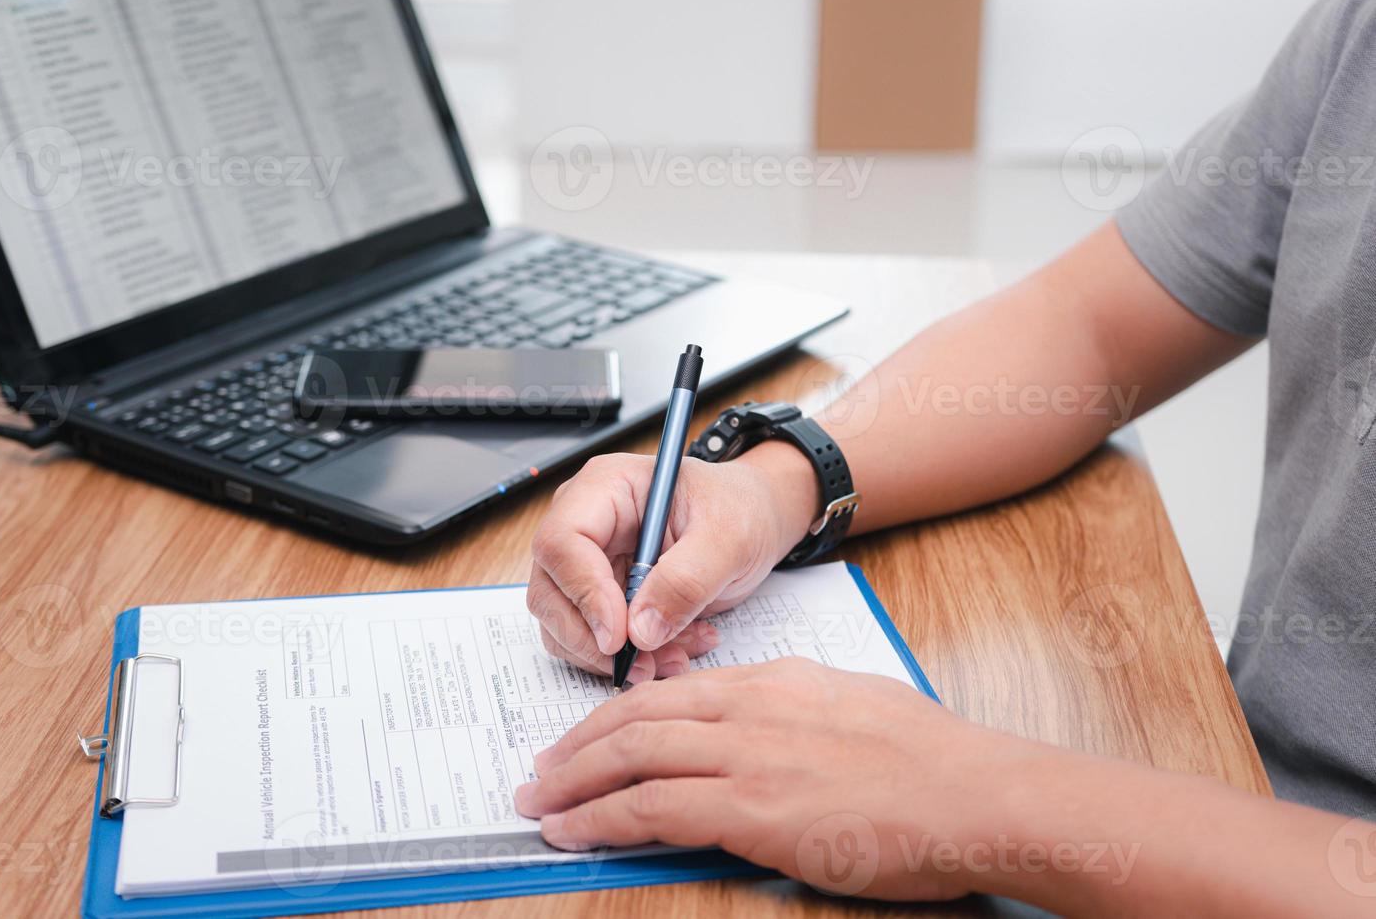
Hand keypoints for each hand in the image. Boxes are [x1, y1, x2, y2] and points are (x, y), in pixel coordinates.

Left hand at [515, 657, 1027, 901]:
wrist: (977, 794)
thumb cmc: (933, 762)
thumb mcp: (852, 709)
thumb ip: (794, 717)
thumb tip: (756, 739)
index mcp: (775, 681)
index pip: (672, 692)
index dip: (616, 716)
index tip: (586, 739)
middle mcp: (752, 707)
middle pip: (638, 716)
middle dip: (578, 745)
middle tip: (540, 770)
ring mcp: (751, 755)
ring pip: (635, 755)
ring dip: (575, 782)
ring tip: (538, 803)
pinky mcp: (755, 810)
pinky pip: (656, 808)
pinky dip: (603, 819)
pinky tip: (574, 834)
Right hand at [527, 442, 818, 683]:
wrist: (753, 522)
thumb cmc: (740, 511)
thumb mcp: (729, 538)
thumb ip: (686, 580)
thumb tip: (640, 631)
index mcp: (606, 488)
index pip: (562, 542)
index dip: (583, 594)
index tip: (619, 637)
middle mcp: (585, 524)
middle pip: (550, 591)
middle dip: (594, 639)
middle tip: (646, 663)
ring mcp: (587, 563)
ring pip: (564, 625)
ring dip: (615, 656)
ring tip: (677, 655)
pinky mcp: (599, 597)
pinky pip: (592, 641)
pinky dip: (629, 659)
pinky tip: (675, 650)